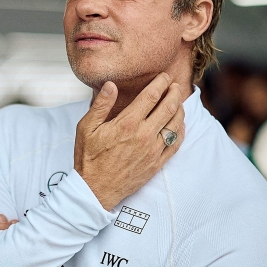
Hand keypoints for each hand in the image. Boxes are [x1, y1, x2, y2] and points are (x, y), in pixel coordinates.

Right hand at [74, 73, 185, 210]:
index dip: (161, 83)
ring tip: (178, 102)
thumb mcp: (86, 128)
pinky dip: (180, 131)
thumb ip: (101, 105)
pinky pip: (176, 144)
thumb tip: (111, 85)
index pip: (151, 96)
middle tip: (175, 86)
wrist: (95, 190)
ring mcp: (153, 150)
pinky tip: (179, 125)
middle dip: (174, 93)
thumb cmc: (89, 158)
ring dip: (179, 110)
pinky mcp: (157, 164)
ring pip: (175, 124)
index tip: (164, 76)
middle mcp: (144, 135)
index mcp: (127, 124)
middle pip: (168, 107)